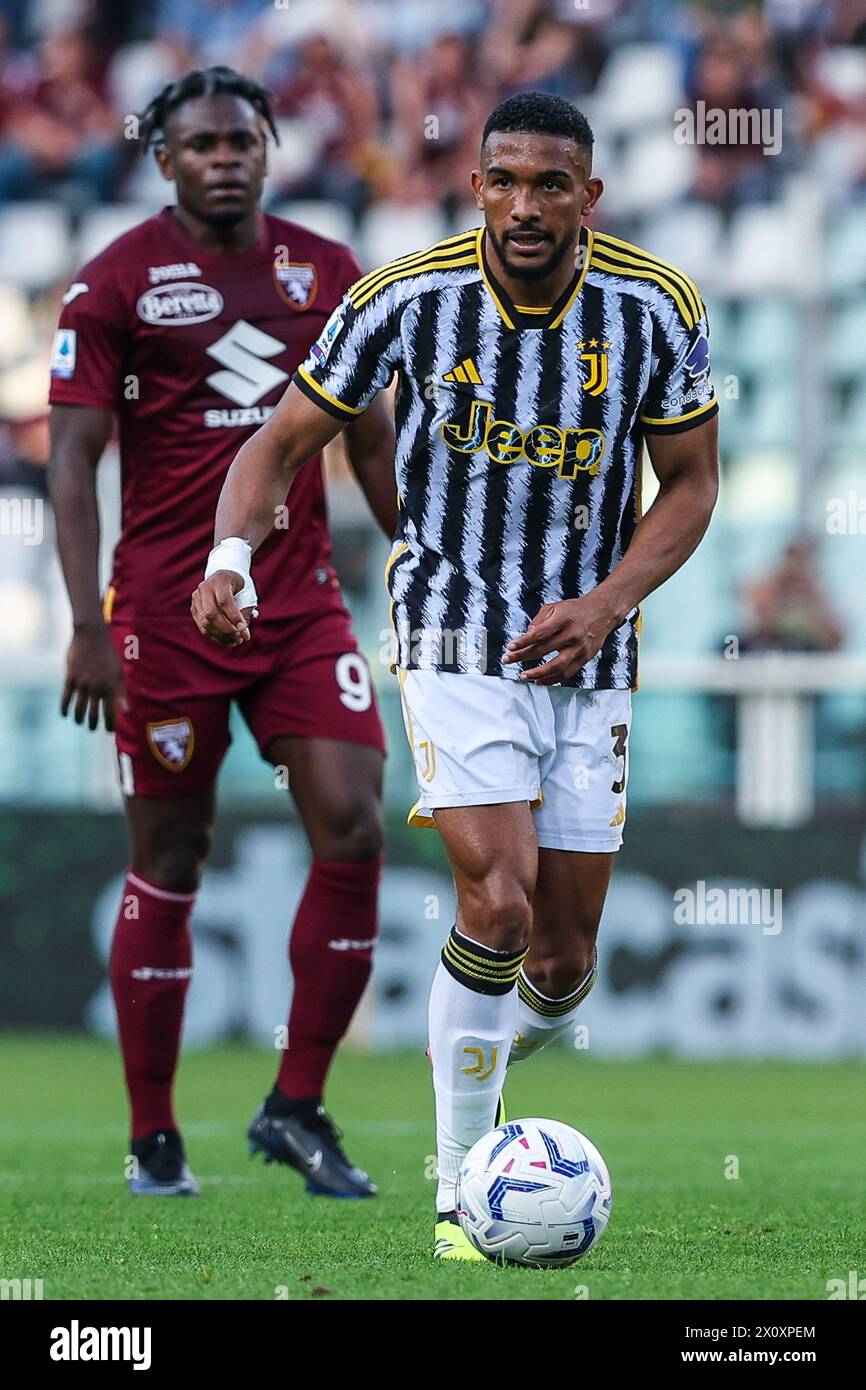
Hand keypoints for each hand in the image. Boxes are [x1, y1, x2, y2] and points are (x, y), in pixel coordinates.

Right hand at [61, 624, 124, 731]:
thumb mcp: (119, 672)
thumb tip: (125, 711)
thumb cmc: (108, 655)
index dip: (110, 725)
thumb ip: (121, 692)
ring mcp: (82, 684)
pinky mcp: (70, 678)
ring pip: (79, 710)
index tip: (109, 731)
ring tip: (80, 722)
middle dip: (93, 725)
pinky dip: (65, 709)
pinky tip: (65, 714)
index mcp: (111, 687)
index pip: (111, 713)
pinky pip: (66, 698)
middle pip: (93, 715)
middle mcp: (97, 688)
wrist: (92, 636)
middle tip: (93, 728)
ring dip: (79, 719)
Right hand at [190, 570, 255, 646]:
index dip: (234, 617)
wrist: (224, 577)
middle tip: (239, 639)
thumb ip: (245, 611)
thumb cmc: (239, 587)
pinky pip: (202, 626)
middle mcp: (205, 588)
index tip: (244, 631)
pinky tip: (226, 640)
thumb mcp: (247, 594)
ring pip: (205, 622)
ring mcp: (197, 598)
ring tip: (235, 641)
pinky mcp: (194, 608)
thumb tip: (243, 634)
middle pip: (211, 613)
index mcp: (220, 580)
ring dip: (221, 636)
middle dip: (226, 630)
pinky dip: (214, 636)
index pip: (224, 600)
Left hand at [503, 593, 620, 684]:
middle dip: (523, 656)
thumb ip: (539, 620)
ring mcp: (579, 648)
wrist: (603, 612)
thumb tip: (526, 636)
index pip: (540, 633)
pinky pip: (567, 673)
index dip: (524, 641)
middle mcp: (572, 635)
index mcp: (563, 620)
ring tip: (523, 676)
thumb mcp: (555, 607)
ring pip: (557, 666)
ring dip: (538, 674)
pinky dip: (552, 679)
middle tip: (508, 660)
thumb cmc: (576, 609)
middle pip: (544, 650)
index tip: (510, 647)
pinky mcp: (584, 658)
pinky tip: (539, 681)